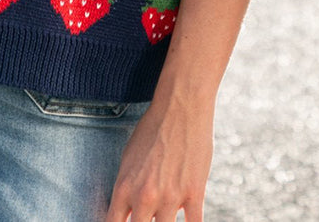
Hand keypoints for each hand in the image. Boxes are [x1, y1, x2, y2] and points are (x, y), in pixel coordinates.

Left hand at [106, 94, 213, 221]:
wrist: (180, 106)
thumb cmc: (152, 128)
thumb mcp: (129, 157)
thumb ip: (128, 188)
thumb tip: (128, 212)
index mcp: (124, 186)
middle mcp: (144, 196)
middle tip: (149, 218)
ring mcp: (170, 197)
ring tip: (166, 216)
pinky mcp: (194, 193)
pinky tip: (190, 220)